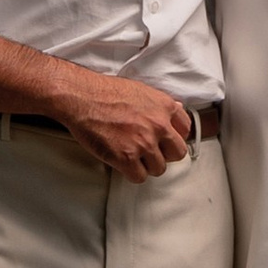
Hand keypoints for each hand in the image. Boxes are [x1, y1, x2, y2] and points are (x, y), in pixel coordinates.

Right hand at [54, 68, 198, 179]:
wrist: (82, 97)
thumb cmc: (105, 91)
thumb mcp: (141, 90)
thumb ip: (160, 105)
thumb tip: (176, 111)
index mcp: (164, 107)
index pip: (185, 129)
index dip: (174, 136)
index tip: (166, 140)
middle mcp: (158, 125)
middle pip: (177, 153)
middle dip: (165, 154)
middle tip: (151, 152)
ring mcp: (143, 143)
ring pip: (159, 168)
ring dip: (147, 165)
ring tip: (134, 158)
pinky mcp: (126, 157)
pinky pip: (139, 177)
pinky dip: (132, 173)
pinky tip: (124, 164)